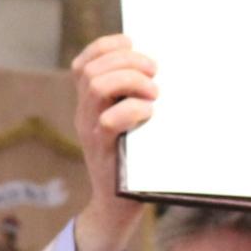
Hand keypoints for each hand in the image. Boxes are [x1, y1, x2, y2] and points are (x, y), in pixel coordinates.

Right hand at [71, 33, 156, 250]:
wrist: (119, 205)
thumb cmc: (135, 158)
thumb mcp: (130, 123)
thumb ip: (135, 98)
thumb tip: (165, 71)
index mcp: (89, 103)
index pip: (84, 62)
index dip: (107, 46)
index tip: (134, 45)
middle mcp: (84, 114)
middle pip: (92, 69)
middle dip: (127, 61)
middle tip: (154, 73)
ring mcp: (90, 131)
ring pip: (97, 87)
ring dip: (130, 80)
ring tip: (153, 93)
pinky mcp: (103, 150)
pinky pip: (108, 121)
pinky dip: (133, 110)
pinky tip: (149, 114)